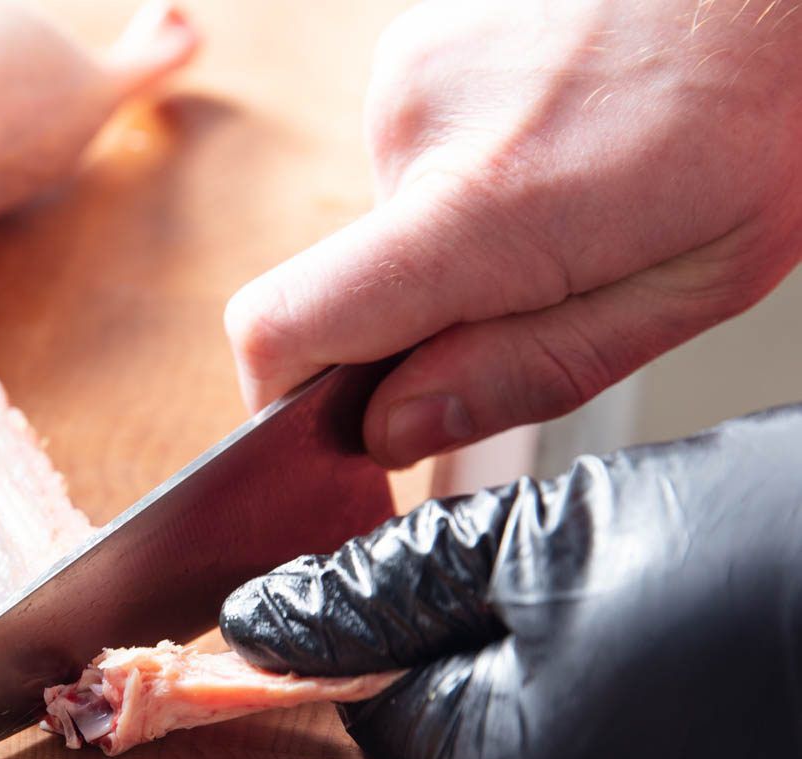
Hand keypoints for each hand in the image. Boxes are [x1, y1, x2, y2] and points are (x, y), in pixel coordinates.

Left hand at [220, 405, 801, 758]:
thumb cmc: (786, 556)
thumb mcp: (559, 534)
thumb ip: (389, 582)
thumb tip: (267, 618)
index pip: (381, 710)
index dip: (397, 628)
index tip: (443, 572)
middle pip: (472, 741)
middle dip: (504, 652)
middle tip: (601, 573)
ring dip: (589, 685)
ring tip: (683, 613)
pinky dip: (661, 729)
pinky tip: (724, 666)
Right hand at [225, 0, 801, 465]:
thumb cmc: (763, 108)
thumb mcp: (685, 288)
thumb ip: (524, 372)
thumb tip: (393, 431)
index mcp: (483, 209)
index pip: (283, 329)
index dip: (282, 402)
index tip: (340, 428)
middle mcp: (416, 129)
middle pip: (341, 291)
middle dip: (421, 321)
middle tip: (544, 286)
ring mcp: (407, 74)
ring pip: (384, 227)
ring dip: (453, 245)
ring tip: (564, 199)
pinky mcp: (413, 48)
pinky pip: (408, 163)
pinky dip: (463, 180)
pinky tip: (551, 148)